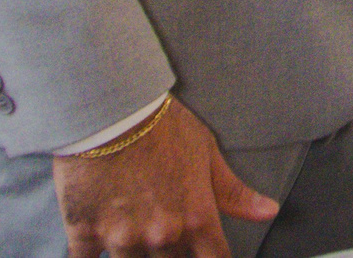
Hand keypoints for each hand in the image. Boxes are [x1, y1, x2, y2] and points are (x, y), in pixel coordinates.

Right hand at [52, 97, 275, 257]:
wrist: (110, 109)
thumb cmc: (161, 125)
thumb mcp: (206, 152)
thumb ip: (233, 192)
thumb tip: (269, 212)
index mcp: (196, 218)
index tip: (206, 254)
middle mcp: (162, 236)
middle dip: (172, 254)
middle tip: (162, 229)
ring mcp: (121, 239)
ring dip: (134, 254)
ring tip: (132, 231)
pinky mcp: (84, 234)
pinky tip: (96, 246)